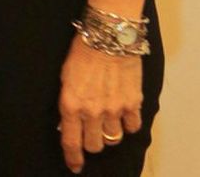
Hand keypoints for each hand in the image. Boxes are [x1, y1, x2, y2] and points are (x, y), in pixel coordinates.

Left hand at [58, 37, 142, 172]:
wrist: (108, 35)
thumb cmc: (83, 50)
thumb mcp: (66, 76)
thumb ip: (70, 101)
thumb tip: (70, 121)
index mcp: (71, 104)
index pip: (71, 142)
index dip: (73, 158)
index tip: (75, 165)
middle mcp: (92, 112)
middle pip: (94, 145)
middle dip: (92, 141)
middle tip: (92, 131)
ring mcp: (114, 110)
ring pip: (113, 139)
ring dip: (110, 132)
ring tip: (108, 118)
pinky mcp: (133, 104)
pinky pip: (133, 127)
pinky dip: (129, 123)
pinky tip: (125, 113)